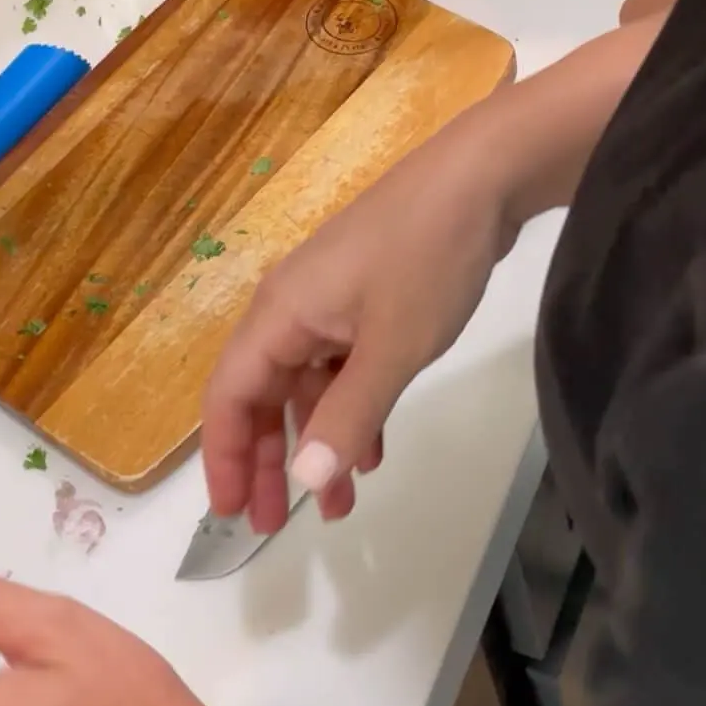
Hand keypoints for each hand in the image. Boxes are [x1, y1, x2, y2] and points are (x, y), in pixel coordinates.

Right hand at [202, 111, 517, 529]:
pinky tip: (372, 451)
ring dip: (315, 442)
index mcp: (279, 313)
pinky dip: (348, 409)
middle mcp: (290, 306)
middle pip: (259, 393)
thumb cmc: (427, 260)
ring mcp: (328, 299)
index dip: (224, 457)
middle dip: (264, 461)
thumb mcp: (392, 350)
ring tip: (334, 507)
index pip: (229, 395)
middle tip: (273, 527)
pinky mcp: (364, 296)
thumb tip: (303, 479)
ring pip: (304, 384)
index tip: (231, 514)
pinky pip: (339, 365)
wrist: (481, 178)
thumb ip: (347, 417)